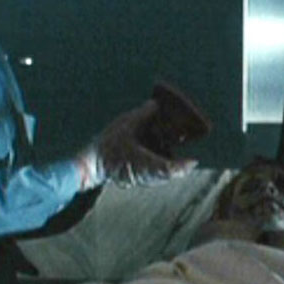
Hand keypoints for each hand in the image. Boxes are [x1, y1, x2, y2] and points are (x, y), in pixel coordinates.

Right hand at [76, 100, 196, 189]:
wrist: (89, 165)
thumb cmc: (106, 147)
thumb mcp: (124, 126)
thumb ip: (141, 114)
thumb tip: (155, 104)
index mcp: (146, 163)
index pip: (170, 169)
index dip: (183, 166)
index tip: (194, 161)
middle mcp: (146, 175)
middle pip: (169, 174)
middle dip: (180, 166)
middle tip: (189, 156)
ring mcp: (141, 179)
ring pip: (162, 175)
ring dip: (170, 166)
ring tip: (176, 154)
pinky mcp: (136, 178)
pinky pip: (153, 174)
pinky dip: (160, 167)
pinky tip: (157, 154)